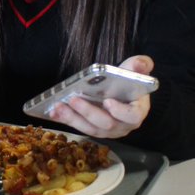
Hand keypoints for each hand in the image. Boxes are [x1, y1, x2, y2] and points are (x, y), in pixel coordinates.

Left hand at [39, 55, 153, 139]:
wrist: (118, 91)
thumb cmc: (127, 82)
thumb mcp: (133, 71)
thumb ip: (139, 66)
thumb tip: (140, 64)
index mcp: (137, 112)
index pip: (132, 116)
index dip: (120, 111)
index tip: (108, 101)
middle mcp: (123, 125)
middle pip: (107, 124)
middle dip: (88, 112)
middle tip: (74, 99)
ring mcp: (107, 131)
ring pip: (90, 129)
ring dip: (73, 118)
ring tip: (58, 106)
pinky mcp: (92, 130)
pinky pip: (79, 127)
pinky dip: (66, 120)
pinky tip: (53, 111)